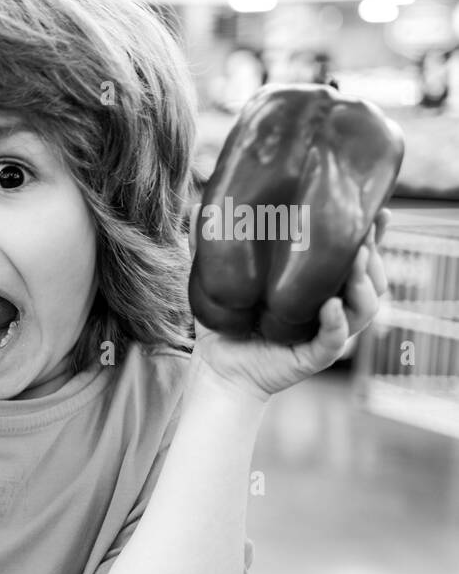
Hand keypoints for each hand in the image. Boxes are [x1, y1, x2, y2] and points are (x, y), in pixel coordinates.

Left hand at [192, 208, 391, 399]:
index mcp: (319, 285)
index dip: (373, 235)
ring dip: (365, 282)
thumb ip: (210, 244)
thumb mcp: (219, 278)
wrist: (216, 368)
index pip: (357, 256)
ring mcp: (329, 332)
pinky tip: (330, 305)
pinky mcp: (316, 355)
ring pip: (365, 307)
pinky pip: (335, 338)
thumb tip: (196, 205)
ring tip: (356, 258)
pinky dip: (337, 322)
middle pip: (372, 278)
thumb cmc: (225, 322)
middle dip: (374, 252)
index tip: (378, 208)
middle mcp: (333, 306)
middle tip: (366, 230)